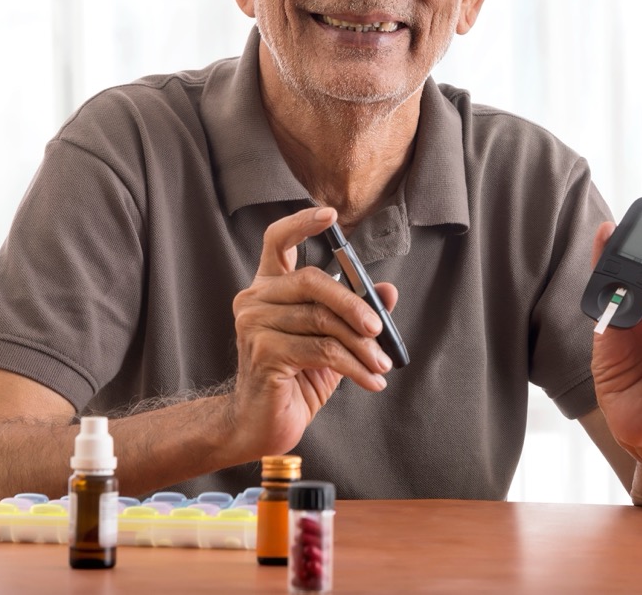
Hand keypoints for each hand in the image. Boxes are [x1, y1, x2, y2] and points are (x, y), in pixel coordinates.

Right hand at [228, 207, 396, 457]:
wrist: (260, 426)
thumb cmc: (295, 379)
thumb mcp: (331, 341)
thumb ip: (355, 313)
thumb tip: (387, 290)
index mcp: (268, 288)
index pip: (277, 240)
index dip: (302, 223)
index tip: (330, 215)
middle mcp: (254, 300)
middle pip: (312, 280)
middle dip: (354, 303)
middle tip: (380, 327)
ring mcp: (254, 325)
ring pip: (323, 320)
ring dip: (362, 346)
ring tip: (382, 365)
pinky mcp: (263, 353)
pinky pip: (322, 350)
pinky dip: (355, 366)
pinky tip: (371, 382)